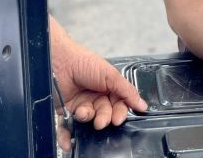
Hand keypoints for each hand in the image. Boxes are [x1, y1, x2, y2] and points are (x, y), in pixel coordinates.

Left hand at [50, 21, 146, 150]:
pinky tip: (68, 143)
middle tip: (101, 120)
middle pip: (105, 115)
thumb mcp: (110, 74)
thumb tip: (142, 105)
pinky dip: (67, 137)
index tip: (118, 119)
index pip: (118, 105)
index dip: (119, 113)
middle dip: (104, 118)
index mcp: (107, 88)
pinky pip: (67, 127)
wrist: (59, 60)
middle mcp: (95, 97)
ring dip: (87, 120)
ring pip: (88, 121)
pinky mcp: (65, 111)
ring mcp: (80, 104)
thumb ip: (127, 91)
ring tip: (82, 113)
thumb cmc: (83, 61)